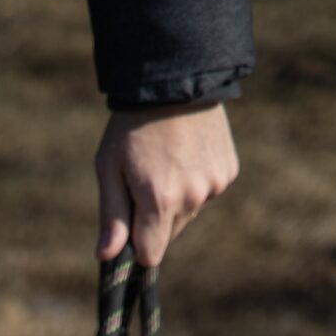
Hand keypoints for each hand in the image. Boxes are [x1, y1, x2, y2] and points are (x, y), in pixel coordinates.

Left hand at [96, 102, 238, 267]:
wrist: (175, 77)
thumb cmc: (132, 126)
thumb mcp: (110, 168)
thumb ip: (112, 216)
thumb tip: (107, 257)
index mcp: (159, 202)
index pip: (151, 255)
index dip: (138, 246)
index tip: (131, 229)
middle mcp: (191, 198)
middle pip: (169, 234)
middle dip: (155, 219)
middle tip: (146, 179)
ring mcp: (214, 185)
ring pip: (189, 212)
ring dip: (178, 199)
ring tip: (168, 161)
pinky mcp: (228, 171)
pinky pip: (208, 191)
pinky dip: (197, 181)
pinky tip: (188, 153)